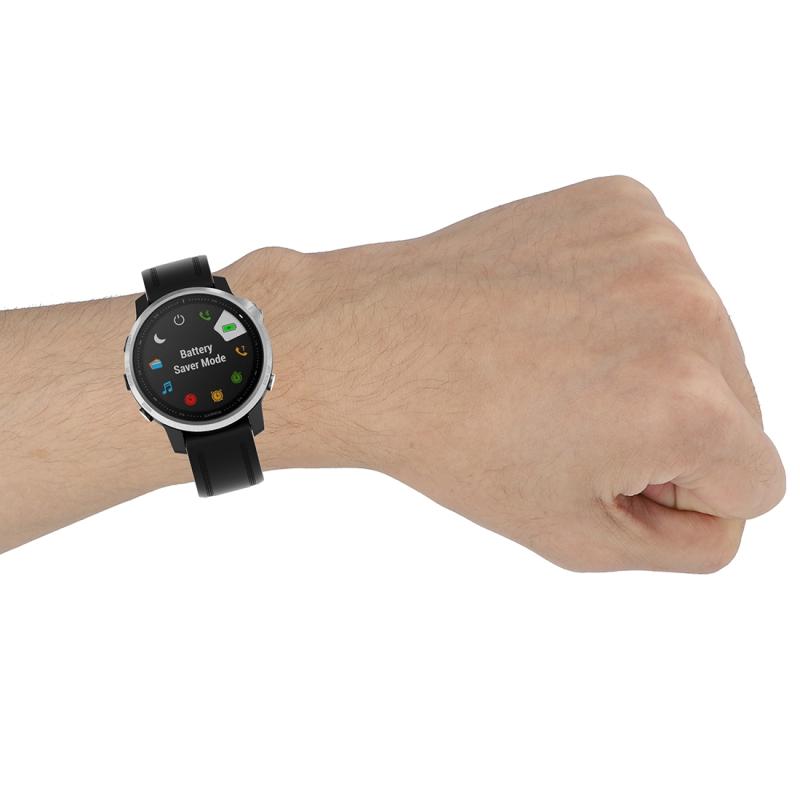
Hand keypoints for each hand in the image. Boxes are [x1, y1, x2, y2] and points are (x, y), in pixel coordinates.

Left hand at [281, 175, 784, 571]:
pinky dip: (621, 303)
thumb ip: (687, 546)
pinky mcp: (623, 203)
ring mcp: (655, 243)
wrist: (374, 345)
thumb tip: (727, 506)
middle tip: (567, 416)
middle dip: (669, 425)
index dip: (678, 493)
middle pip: (737, 406)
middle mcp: (689, 310)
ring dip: (647, 363)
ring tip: (554, 365)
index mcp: (686, 403)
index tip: (601, 467)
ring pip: (703, 340)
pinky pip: (663, 278)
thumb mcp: (576, 536)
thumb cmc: (458, 444)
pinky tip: (554, 315)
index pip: (756, 483)